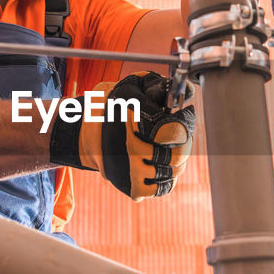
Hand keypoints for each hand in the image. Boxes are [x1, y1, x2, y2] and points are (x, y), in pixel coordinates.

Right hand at [49, 73, 195, 199]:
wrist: (85, 135)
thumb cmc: (114, 107)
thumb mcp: (132, 86)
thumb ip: (159, 85)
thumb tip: (188, 91)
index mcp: (130, 121)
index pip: (175, 131)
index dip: (186, 120)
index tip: (186, 112)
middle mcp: (130, 150)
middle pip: (179, 155)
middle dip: (184, 140)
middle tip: (178, 132)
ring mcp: (132, 172)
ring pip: (175, 171)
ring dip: (176, 157)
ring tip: (166, 145)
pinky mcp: (133, 189)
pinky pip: (164, 186)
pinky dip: (167, 175)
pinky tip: (158, 161)